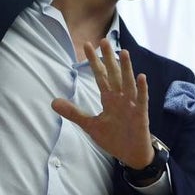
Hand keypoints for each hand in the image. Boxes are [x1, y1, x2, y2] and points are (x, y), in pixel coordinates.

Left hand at [52, 39, 154, 169]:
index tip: (87, 46)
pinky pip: (141, 99)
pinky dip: (142, 89)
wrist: (131, 155)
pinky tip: (141, 77)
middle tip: (104, 40)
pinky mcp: (141, 114)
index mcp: (109, 99)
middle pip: (113, 74)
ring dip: (126, 68)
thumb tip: (53, 102)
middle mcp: (120, 98)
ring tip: (123, 52)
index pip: (100, 76)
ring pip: (128, 83)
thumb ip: (74, 113)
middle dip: (109, 58)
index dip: (94, 61)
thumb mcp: (90, 125)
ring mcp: (131, 105)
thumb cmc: (114, 138)